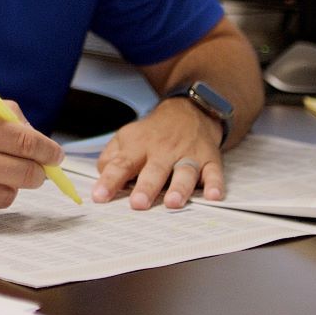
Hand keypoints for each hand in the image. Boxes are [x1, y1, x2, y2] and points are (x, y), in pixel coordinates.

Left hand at [92, 99, 224, 209]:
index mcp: (139, 146)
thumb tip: (102, 177)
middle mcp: (163, 150)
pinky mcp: (209, 159)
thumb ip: (111, 158)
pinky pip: (213, 172)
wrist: (189, 111)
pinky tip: (213, 196)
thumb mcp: (127, 138)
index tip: (100, 196)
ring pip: (184, 172)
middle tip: (138, 203)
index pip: (122, 164)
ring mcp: (188, 154)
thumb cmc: (154, 133)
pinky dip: (215, 184)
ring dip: (179, 188)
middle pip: (154, 170)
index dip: (110, 180)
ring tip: (173, 202)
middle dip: (146, 187)